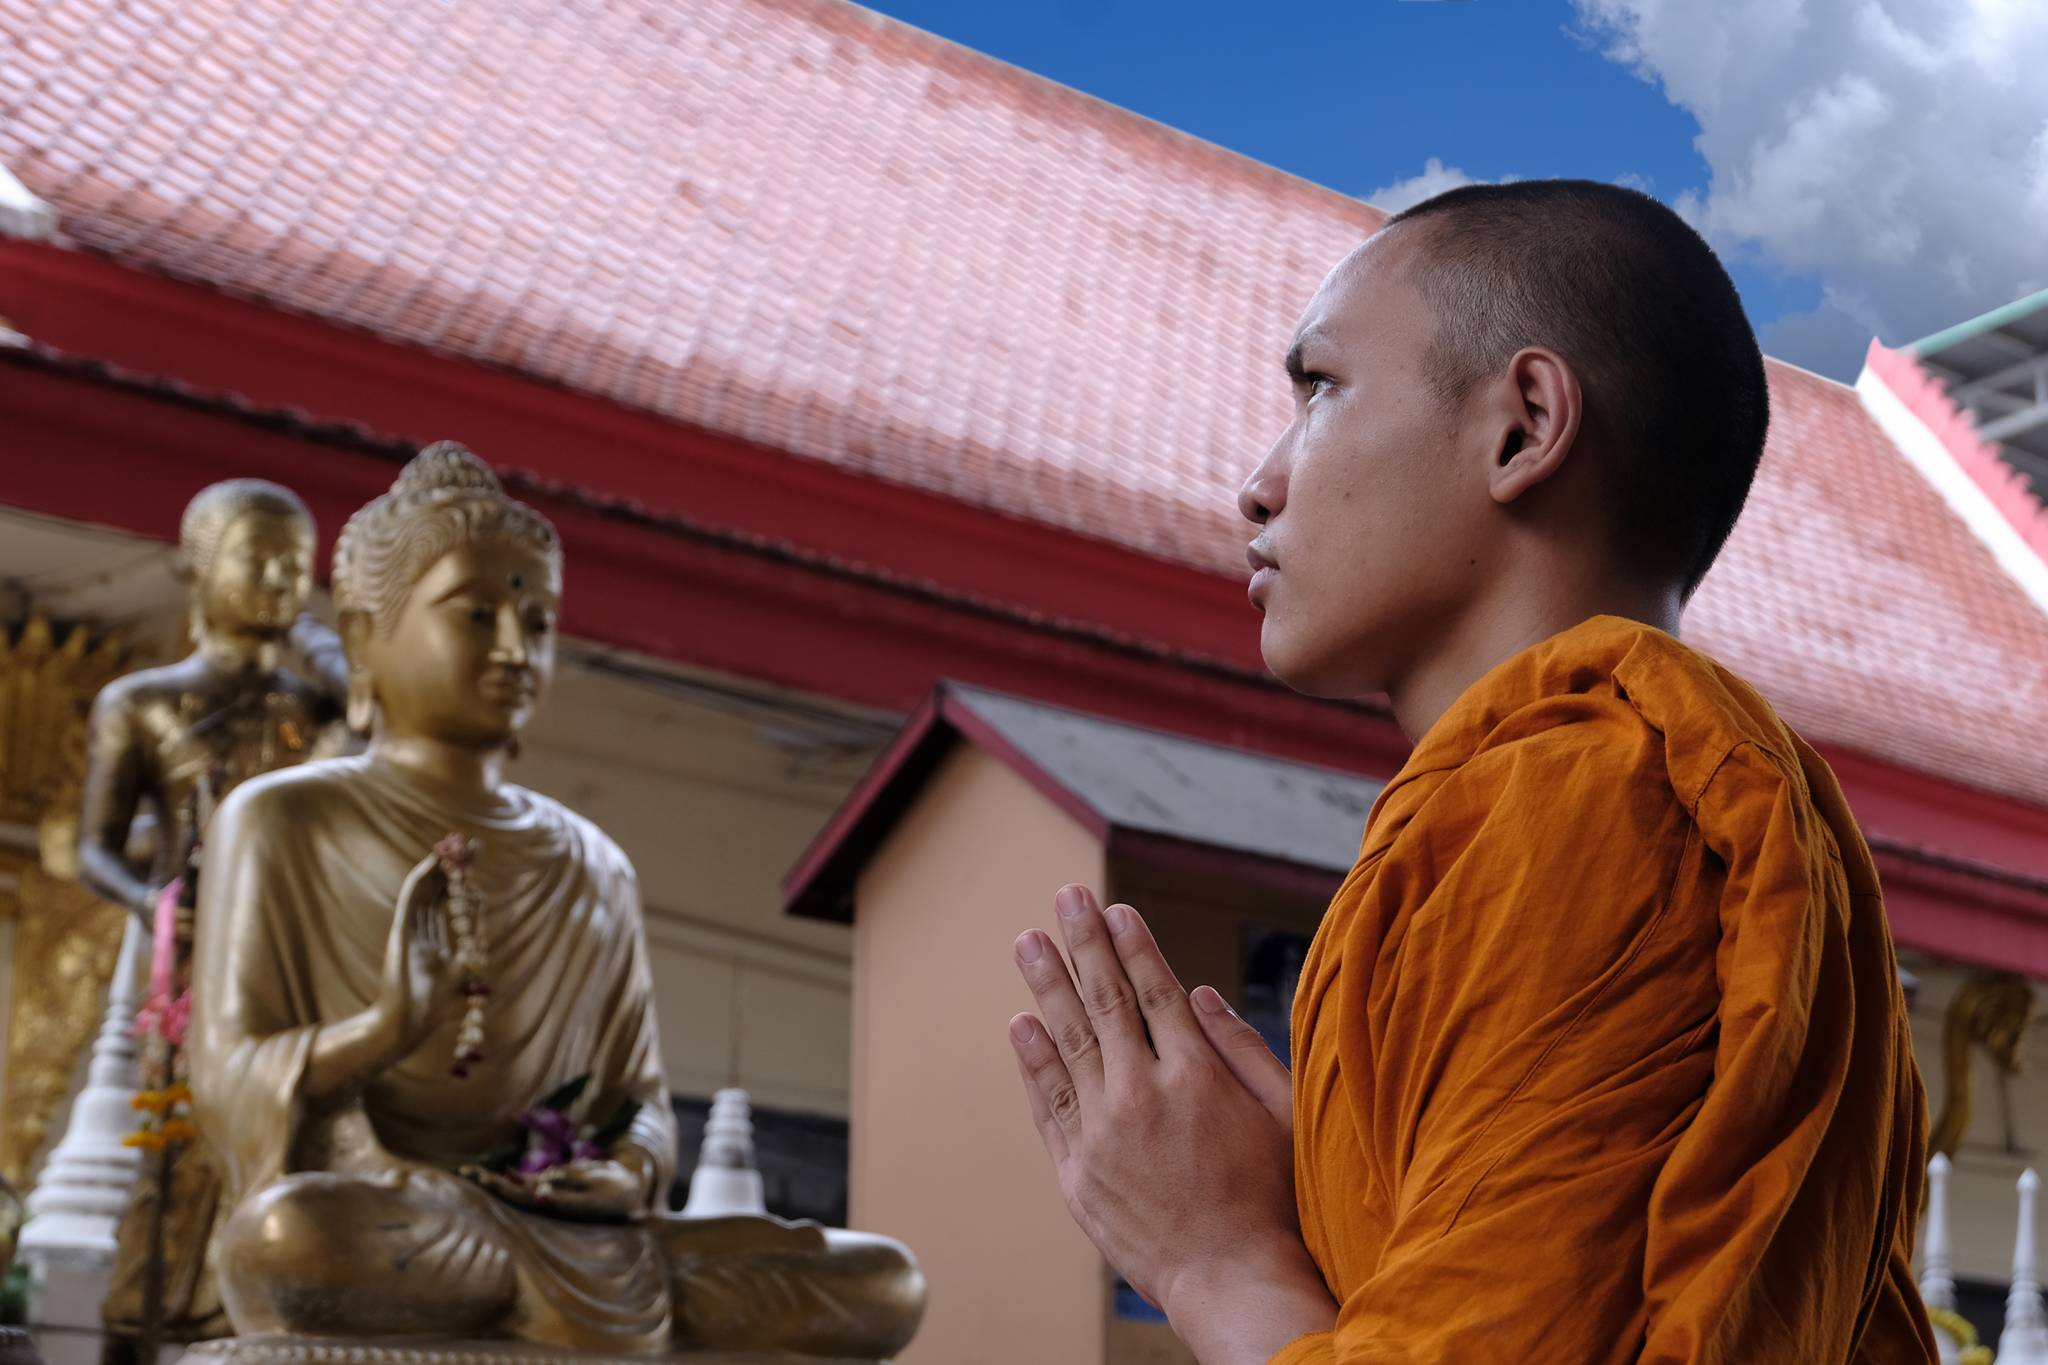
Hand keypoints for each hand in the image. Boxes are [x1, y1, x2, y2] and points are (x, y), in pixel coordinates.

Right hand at [375, 851, 462, 1058]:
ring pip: (423, 891)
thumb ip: (470, 955)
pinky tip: (432, 864)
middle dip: (452, 868)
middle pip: (436, 892)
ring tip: (453, 846)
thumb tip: (482, 939)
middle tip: (469, 845)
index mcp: (433, 944)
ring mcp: (408, 932)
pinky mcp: (400, 933)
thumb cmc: (434, 1008)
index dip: (460, 883)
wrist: (408, 1025)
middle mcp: (419, 933)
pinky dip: (421, 881)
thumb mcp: (462, 975)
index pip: (447, 904)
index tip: (475, 865)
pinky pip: (410, 901)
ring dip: (437, 868)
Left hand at [462, 1158, 648, 1222]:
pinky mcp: (559, 1189)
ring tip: (474, 1175)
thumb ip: (567, 1186)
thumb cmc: (613, 1190)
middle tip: (465, 1173)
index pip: (518, 1196)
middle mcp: (548, 1203)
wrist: (630, 1196)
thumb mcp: (592, 1185)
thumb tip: (540, 1187)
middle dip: (489, 1184)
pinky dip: (518, 1180)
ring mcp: (552, 1196)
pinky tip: (506, 1174)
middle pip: (512, 1193)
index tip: (479, 1177)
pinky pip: (534, 1185)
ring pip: (520, 1189)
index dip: (498, 1186)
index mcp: (554, 1205)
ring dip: (498, 1182)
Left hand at [1008, 885, 1333, 1363]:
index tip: (1113, 908)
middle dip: (1082, 944)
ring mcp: (1102, 1133)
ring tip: (1028, 942)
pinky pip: (1047, 1103)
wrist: (1231, 1279)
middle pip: (1104, 1002)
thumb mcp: (1282, 1115)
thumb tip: (1198, 993)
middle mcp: (1141, 1094)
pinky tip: (1021, 1023)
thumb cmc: (1272, 1198)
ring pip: (1066, 1042)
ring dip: (1046, 986)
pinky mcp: (1076, 1171)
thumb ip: (1242, 1048)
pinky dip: (1032, 1061)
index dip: (1132, 945)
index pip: (1154, 990)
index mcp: (1195, 1076)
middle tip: (1064, 897)